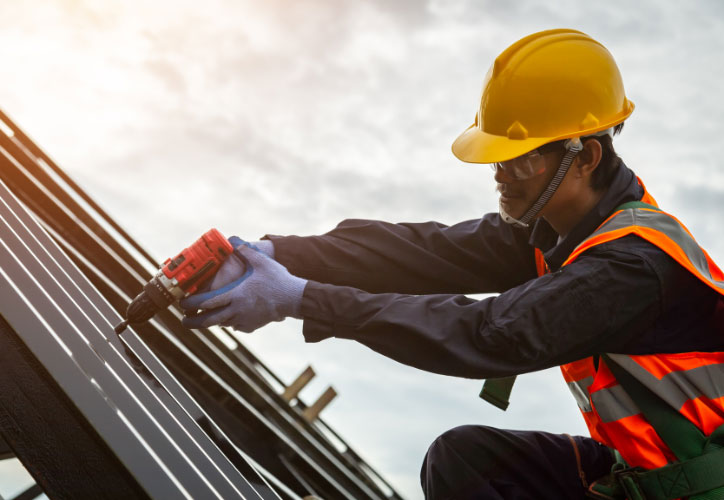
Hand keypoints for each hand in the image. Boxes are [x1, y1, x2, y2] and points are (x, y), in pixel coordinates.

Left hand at [180, 237, 305, 332]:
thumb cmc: (277, 279)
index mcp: (235, 294)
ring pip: (222, 324)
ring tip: (205, 317)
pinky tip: (231, 317)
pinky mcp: (253, 325)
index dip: (191, 303)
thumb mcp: (261, 261)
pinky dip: (230, 323)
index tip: (182, 303)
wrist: (294, 298)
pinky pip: (236, 326)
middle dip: (193, 322)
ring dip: (211, 321)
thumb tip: (233, 239)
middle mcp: (237, 310)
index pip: (206, 302)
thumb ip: (245, 250)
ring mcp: (245, 320)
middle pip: (209, 320)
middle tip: (184, 321)